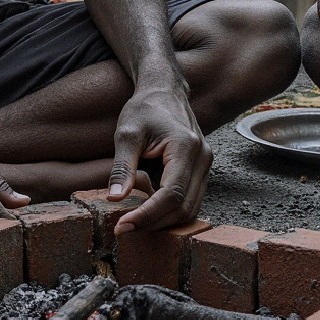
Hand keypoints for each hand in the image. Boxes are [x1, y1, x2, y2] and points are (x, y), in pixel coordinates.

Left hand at [109, 82, 209, 233]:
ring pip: (190, 209)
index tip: (122, 226)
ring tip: (134, 221)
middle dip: (154, 223)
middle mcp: (202, 158)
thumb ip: (122, 167)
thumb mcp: (127, 133)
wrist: (164, 92)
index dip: (147, 215)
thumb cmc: (145, 109)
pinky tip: (147, 210)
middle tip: (123, 228)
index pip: (171, 195)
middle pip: (184, 208)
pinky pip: (190, 200)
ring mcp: (205, 165)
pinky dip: (169, 212)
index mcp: (186, 147)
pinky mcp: (201, 170)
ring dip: (163, 221)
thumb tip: (114, 198)